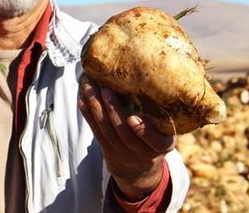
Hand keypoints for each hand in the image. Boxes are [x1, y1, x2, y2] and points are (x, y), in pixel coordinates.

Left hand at [77, 74, 173, 199]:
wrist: (139, 168)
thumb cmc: (155, 138)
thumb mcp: (166, 133)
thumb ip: (160, 116)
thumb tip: (149, 80)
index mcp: (161, 146)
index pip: (155, 142)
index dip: (143, 131)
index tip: (132, 118)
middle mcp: (142, 152)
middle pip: (124, 133)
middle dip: (112, 111)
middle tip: (105, 90)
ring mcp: (123, 153)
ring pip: (107, 132)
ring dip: (96, 109)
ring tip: (89, 89)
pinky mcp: (107, 150)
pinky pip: (96, 132)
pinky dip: (88, 115)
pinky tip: (82, 101)